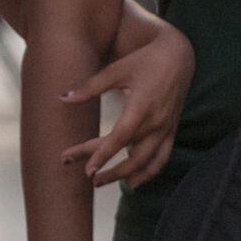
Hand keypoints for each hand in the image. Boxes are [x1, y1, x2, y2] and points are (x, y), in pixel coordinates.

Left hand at [67, 22, 193, 188]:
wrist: (179, 57)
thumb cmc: (144, 60)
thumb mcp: (116, 70)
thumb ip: (90, 87)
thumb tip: (62, 98)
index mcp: (141, 107)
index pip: (119, 138)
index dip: (103, 155)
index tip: (87, 169)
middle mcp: (156, 122)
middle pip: (131, 155)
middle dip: (109, 170)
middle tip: (86, 177)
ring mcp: (166, 129)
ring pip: (148, 163)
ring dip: (126, 176)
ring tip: (103, 183)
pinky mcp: (171, 131)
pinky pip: (161, 158)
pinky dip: (148, 173)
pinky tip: (134, 183)